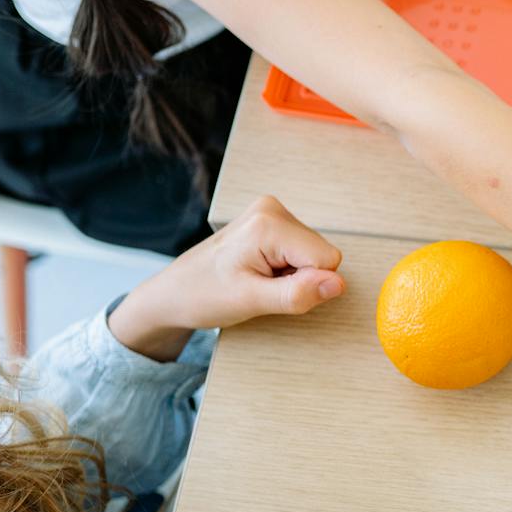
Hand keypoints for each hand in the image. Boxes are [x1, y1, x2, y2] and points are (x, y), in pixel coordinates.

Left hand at [108, 195, 344, 360]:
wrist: (174, 292)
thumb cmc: (202, 295)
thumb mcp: (251, 302)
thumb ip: (297, 293)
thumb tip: (338, 284)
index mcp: (269, 223)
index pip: (327, 259)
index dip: (307, 284)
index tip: (273, 289)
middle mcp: (273, 209)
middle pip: (321, 254)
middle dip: (300, 278)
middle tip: (262, 285)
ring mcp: (272, 213)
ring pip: (314, 254)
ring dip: (292, 275)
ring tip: (257, 279)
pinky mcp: (271, 222)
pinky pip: (301, 251)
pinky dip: (285, 268)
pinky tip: (259, 272)